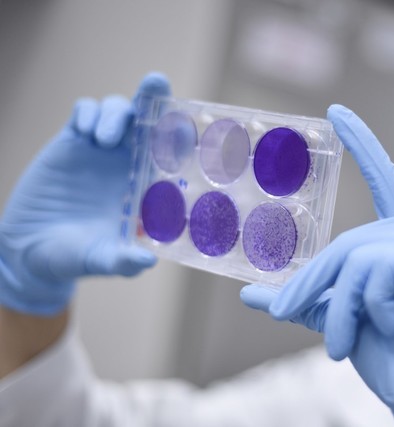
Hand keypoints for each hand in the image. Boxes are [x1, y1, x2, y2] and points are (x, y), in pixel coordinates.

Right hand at [0, 73, 169, 315]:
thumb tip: (146, 261)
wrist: (31, 251)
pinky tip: (84, 133)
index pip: (171, 155)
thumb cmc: (77, 258)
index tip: (188, 123)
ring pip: (119, 111)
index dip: (180, 136)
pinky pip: (85, 111)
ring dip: (116, 114)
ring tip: (103, 141)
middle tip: (156, 82)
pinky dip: (89, 113)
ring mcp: (101, 151)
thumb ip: (123, 261)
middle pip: (149, 121)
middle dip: (154, 97)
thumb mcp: (101, 261)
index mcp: (146, 186)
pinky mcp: (72, 143)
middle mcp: (129, 164)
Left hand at [242, 105, 393, 425]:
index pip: (381, 181)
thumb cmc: (391, 355)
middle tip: (289, 314)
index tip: (337, 114)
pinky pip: (382, 267)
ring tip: (340, 343)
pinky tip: (391, 324)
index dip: (362, 145)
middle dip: (312, 283)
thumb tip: (251, 292)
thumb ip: (303, 298)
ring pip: (359, 256)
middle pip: (348, 241)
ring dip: (339, 306)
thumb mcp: (338, 318)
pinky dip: (371, 302)